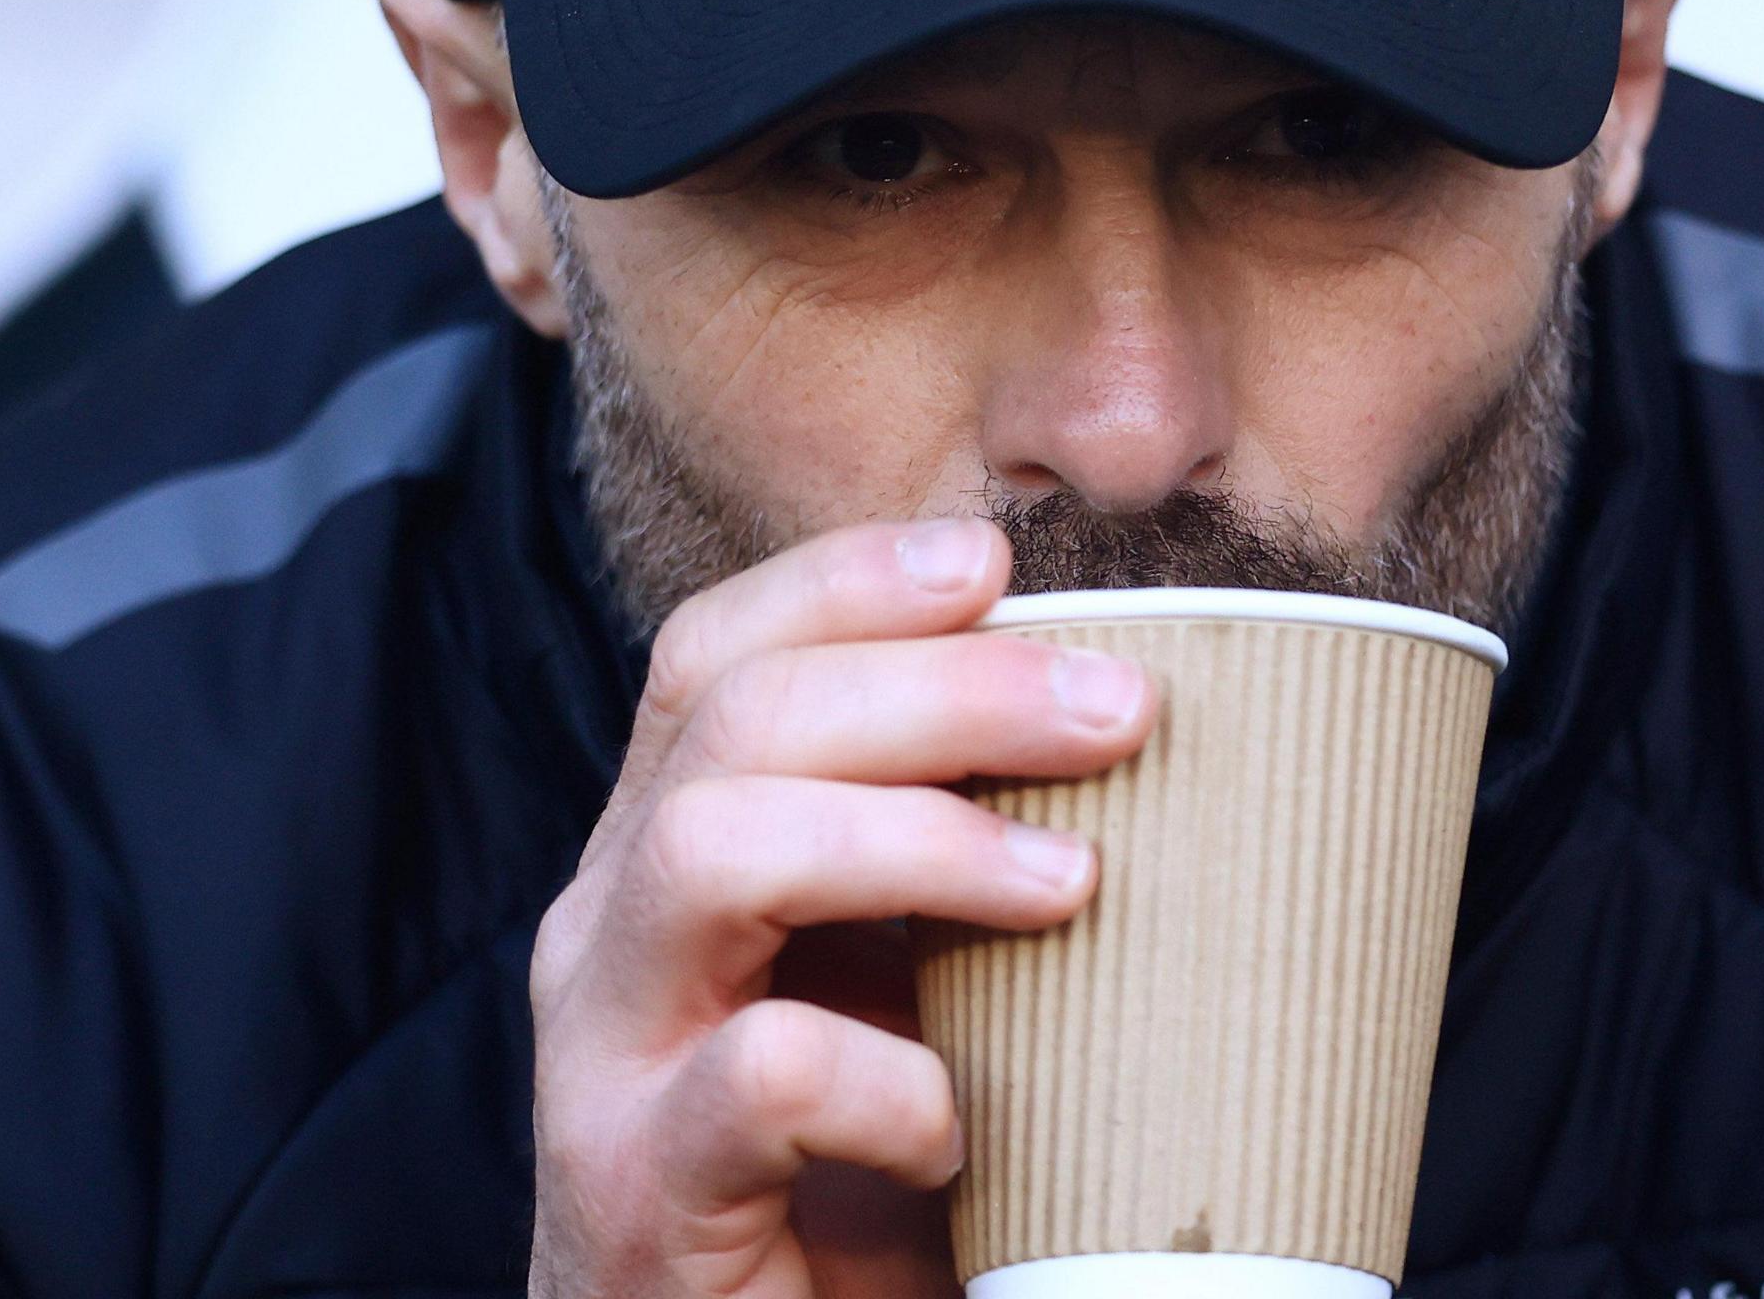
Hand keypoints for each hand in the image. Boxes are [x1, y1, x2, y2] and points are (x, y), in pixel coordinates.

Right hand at [528, 520, 1157, 1298]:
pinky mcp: (636, 1199)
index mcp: (665, 868)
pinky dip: (886, 1077)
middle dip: (942, 685)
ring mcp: (605, 1067)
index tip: (998, 560)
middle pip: (735, 718)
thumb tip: (1159, 742)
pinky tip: (965, 1124)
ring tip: (1068, 885)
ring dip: (916, 835)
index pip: (714, 656)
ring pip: (710, 845)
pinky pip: (755, 1076)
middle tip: (1121, 712)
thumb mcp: (910, 1003)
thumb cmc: (853, 1204)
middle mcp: (608, 940)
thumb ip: (964, 885)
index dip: (846, 580)